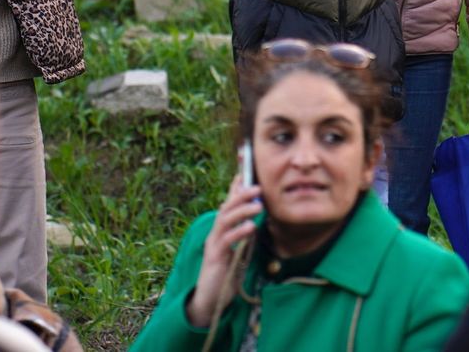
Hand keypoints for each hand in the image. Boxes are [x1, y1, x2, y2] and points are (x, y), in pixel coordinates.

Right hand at [184, 175, 262, 328]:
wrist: (210, 300)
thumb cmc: (225, 273)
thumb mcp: (237, 249)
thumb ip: (243, 232)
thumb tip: (254, 216)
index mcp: (221, 230)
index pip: (228, 202)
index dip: (236, 186)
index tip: (244, 168)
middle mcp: (215, 233)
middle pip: (226, 207)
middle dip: (240, 195)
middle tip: (257, 187)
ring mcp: (213, 245)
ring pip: (225, 221)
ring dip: (241, 210)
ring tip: (258, 205)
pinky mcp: (215, 258)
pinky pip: (226, 241)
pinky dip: (239, 232)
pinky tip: (251, 227)